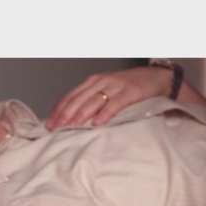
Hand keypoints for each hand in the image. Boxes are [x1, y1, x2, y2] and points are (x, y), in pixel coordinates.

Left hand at [46, 66, 171, 130]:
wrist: (156, 77)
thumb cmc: (126, 87)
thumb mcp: (104, 90)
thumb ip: (89, 101)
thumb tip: (70, 119)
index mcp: (91, 82)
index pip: (70, 96)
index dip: (58, 110)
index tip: (49, 123)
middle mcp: (100, 82)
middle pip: (78, 99)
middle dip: (65, 114)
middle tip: (56, 128)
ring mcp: (115, 86)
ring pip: (93, 101)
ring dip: (80, 114)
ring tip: (71, 126)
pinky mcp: (129, 92)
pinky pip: (114, 104)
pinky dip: (105, 113)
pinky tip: (97, 123)